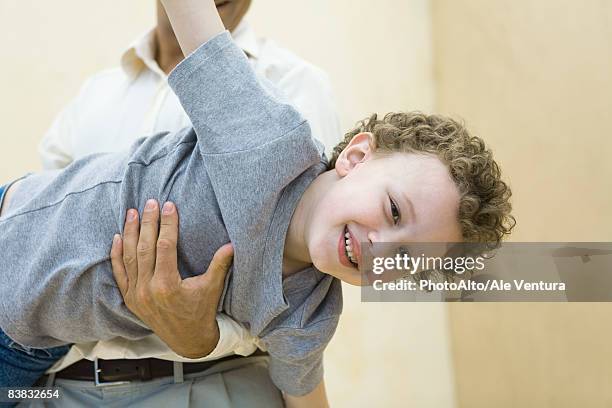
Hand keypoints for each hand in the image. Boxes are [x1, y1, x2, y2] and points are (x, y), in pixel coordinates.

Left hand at [110, 199, 233, 358]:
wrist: (188, 341)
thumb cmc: (201, 312)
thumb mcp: (212, 288)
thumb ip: (220, 265)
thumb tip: (232, 244)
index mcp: (168, 285)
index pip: (165, 246)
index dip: (168, 224)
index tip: (170, 206)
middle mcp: (148, 290)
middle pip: (145, 248)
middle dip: (148, 222)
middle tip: (150, 202)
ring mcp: (136, 295)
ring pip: (130, 257)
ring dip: (130, 233)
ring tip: (132, 212)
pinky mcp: (130, 299)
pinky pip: (120, 273)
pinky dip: (117, 255)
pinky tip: (117, 238)